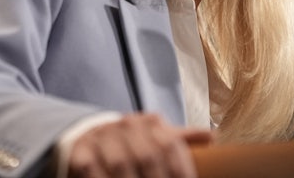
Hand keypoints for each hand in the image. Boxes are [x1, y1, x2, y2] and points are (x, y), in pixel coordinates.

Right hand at [67, 113, 212, 177]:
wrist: (89, 138)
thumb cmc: (132, 144)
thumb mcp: (156, 138)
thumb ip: (180, 140)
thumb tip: (212, 137)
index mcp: (151, 122)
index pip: (171, 147)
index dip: (182, 171)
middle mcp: (127, 125)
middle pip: (148, 157)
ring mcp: (103, 137)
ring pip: (121, 166)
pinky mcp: (81, 152)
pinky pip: (93, 172)